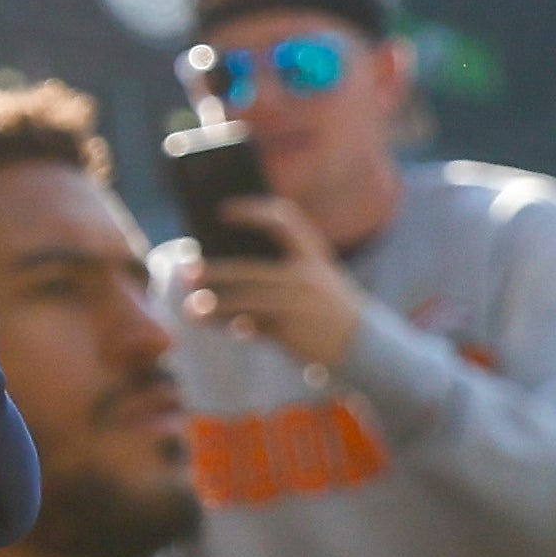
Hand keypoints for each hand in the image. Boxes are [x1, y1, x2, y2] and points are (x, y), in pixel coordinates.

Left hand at [189, 196, 370, 371]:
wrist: (369, 347)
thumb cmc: (330, 311)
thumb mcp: (315, 283)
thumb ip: (280, 273)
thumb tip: (221, 270)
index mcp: (314, 256)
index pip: (285, 221)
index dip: (254, 212)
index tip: (223, 209)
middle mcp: (307, 276)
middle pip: (249, 270)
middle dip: (215, 271)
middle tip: (186, 272)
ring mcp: (300, 303)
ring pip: (246, 301)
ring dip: (215, 306)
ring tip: (190, 310)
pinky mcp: (293, 330)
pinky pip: (253, 325)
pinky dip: (231, 325)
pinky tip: (212, 323)